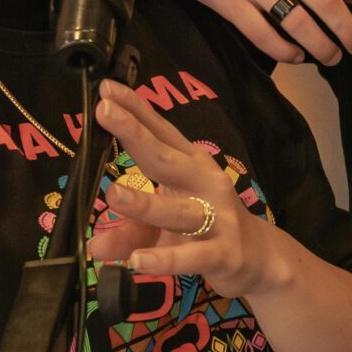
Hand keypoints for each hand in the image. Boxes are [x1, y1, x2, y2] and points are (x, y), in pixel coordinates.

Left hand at [87, 79, 294, 299]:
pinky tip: (138, 261)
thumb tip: (94, 246)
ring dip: (145, 204)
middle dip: (135, 134)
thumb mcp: (164, 227)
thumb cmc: (207, 229)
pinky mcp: (222, 252)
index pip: (160, 133)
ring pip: (177, 211)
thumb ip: (129, 231)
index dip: (135, 109)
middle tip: (105, 111)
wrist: (258, 258)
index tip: (106, 89)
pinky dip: (166, 259)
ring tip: (113, 195)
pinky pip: (191, 256)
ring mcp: (217, 218)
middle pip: (166, 158)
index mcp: (189, 166)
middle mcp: (204, 184)